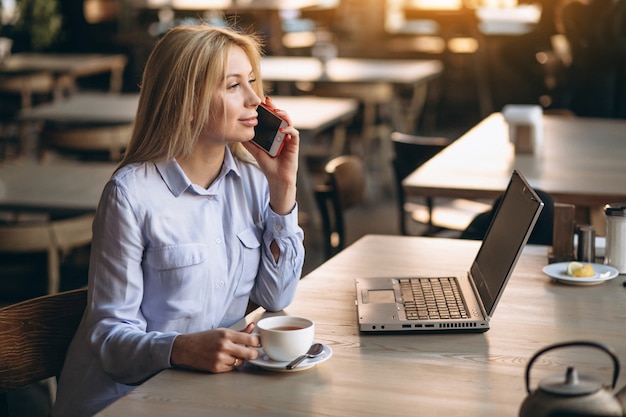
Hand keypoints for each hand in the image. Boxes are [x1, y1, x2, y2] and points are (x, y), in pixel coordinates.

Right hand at [170, 322, 259, 372]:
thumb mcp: (222, 331)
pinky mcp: (216, 368)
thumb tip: (253, 326)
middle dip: (254, 354)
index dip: (257, 342)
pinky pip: (231, 368)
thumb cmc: (205, 338)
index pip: (251, 339)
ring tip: (232, 354)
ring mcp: (220, 358)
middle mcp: (224, 346)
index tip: (257, 343)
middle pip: (250, 354)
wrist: (186, 348)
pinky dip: (230, 365)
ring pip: (240, 362)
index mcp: (226, 334)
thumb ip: (239, 331)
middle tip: (253, 352)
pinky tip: (224, 359)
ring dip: (239, 359)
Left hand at [243, 97, 298, 214]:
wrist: (276, 178)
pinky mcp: (294, 144)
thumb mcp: (255, 151)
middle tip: (268, 101)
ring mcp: (289, 138)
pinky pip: (294, 133)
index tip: (262, 102)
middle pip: (281, 115)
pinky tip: (282, 129)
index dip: (269, 108)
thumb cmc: (268, 164)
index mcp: (274, 133)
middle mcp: (282, 133)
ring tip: (276, 112)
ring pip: (289, 121)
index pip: (272, 117)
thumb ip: (248, 141)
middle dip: (275, 106)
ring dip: (283, 114)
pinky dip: (289, 129)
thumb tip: (237, 132)